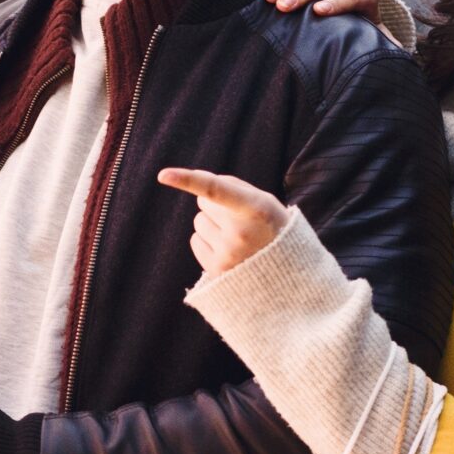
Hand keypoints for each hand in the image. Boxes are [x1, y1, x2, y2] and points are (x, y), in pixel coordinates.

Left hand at [158, 167, 289, 275]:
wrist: (290, 278)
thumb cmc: (275, 230)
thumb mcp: (267, 202)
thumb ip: (235, 187)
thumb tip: (199, 180)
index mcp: (256, 209)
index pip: (215, 190)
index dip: (188, 180)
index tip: (163, 175)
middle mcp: (240, 232)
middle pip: (203, 203)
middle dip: (216, 207)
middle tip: (240, 220)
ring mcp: (227, 253)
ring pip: (199, 222)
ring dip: (213, 225)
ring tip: (238, 238)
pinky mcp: (216, 270)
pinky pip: (196, 241)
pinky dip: (208, 241)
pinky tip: (228, 250)